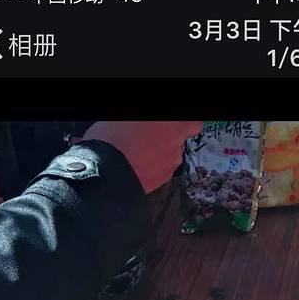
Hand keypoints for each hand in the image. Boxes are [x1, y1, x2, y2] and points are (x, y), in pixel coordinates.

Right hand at [80, 121, 202, 193]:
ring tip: (136, 151)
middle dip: (166, 139)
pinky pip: (160, 171)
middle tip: (147, 136)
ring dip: (158, 154)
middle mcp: (175, 147)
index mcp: (172, 126)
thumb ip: (147, 120)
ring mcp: (169, 166)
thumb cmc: (114, 139)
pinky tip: (135, 164)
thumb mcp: (128, 117)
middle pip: (178, 141)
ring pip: (169, 157)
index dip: (184, 124)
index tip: (173, 124)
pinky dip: (152, 168)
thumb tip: (148, 122)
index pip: (193, 123)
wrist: (105, 173)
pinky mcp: (161, 182)